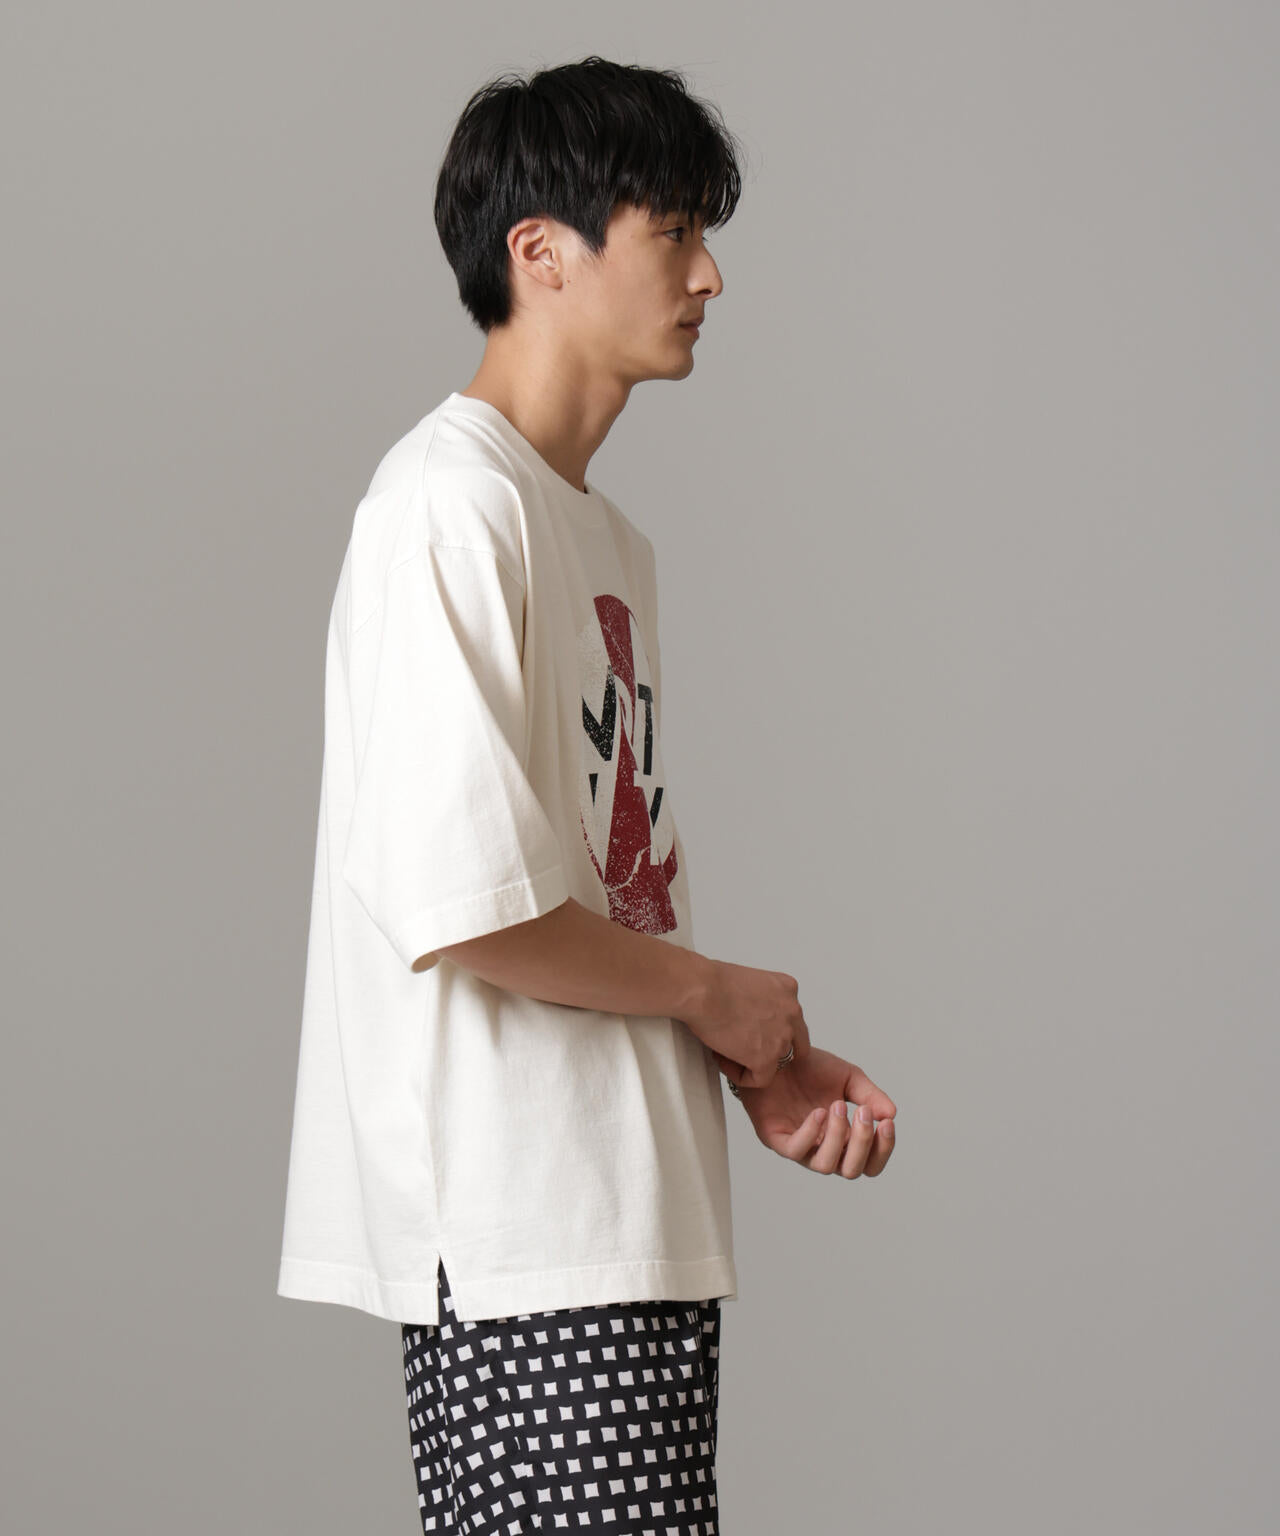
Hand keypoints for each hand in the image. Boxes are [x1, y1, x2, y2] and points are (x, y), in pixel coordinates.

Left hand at [712, 1044, 896, 1177]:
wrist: (778, 1052)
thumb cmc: (812, 1069)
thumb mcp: (849, 1078)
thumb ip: (870, 1096)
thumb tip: (891, 1114)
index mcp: (845, 1139)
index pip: (870, 1163)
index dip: (882, 1149)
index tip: (887, 1123)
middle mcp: (824, 1149)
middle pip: (852, 1171)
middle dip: (863, 1144)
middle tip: (864, 1113)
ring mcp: (800, 1147)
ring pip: (825, 1165)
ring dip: (837, 1137)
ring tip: (837, 1105)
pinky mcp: (777, 1139)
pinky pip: (796, 1150)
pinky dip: (810, 1133)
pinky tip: (818, 1112)